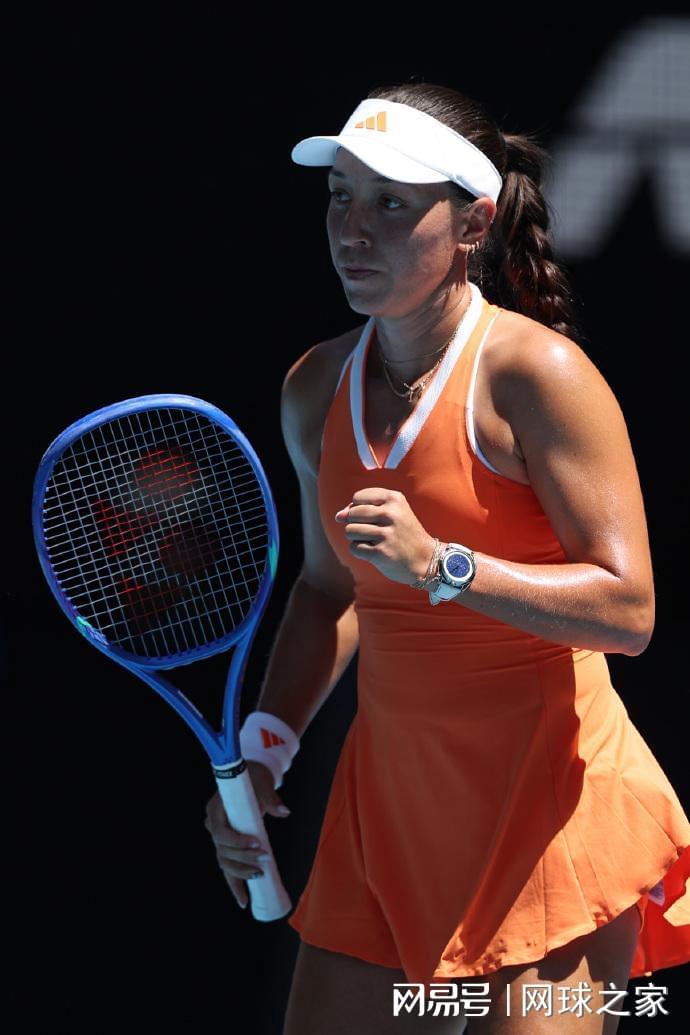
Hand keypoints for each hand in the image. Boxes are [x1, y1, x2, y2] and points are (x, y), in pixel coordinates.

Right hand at [204, 761, 290, 909]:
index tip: (257, 843)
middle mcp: (213, 825)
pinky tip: (243, 901)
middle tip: (266, 859)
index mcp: (215, 809)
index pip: (220, 832)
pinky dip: (235, 884)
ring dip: (241, 872)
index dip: (237, 842)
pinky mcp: (226, 846)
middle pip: (223, 850)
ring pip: (225, 861)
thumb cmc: (254, 779)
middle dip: (244, 858)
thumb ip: (271, 799)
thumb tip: (284, 812)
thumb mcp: (262, 785)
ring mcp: (218, 837)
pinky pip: (228, 868)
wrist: (249, 777)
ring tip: (260, 876)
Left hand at [334, 487, 436, 586]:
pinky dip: (360, 551)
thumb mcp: (392, 512)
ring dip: (357, 538)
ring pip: (350, 531)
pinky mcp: (380, 553)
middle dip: (355, 524)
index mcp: (394, 499)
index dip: (358, 508)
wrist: (426, 559)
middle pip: (351, 514)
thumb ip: (363, 508)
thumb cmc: (404, 533)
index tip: (372, 517)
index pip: (357, 498)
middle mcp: (390, 514)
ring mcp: (386, 534)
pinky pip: (354, 547)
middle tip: (373, 532)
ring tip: (374, 541)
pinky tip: (374, 552)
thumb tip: (338, 516)